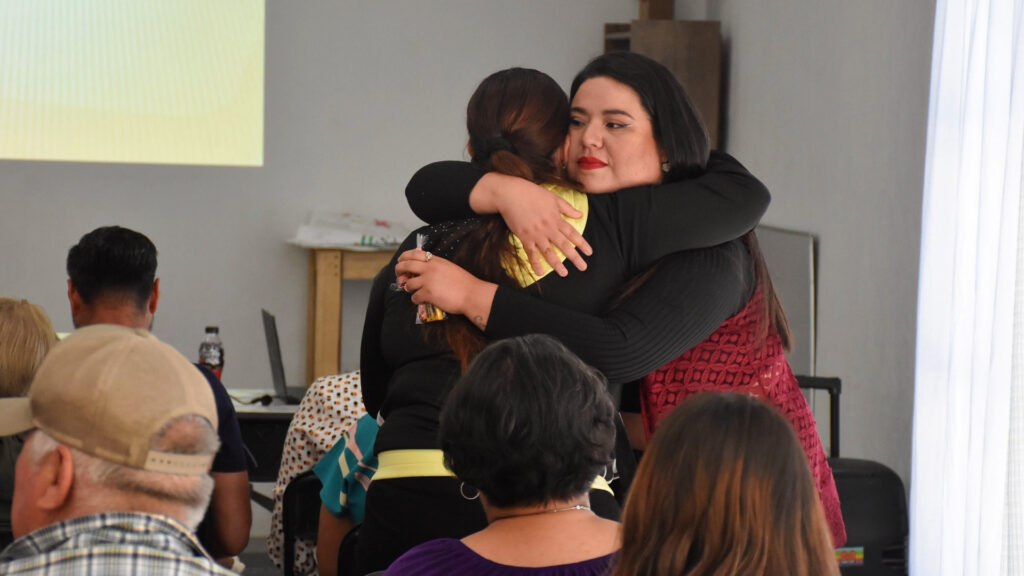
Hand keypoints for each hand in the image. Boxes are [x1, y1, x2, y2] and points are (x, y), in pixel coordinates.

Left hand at [395, 250, 497, 323]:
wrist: (472, 294)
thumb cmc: (465, 283)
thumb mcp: (450, 267)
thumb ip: (437, 266)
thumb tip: (427, 267)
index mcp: (436, 261)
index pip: (415, 254)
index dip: (404, 257)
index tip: (401, 260)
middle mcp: (429, 268)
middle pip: (406, 265)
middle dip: (399, 270)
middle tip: (399, 275)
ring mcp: (427, 281)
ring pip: (408, 284)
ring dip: (408, 288)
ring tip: (412, 290)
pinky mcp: (428, 294)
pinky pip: (414, 297)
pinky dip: (416, 300)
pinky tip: (421, 300)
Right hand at [474, 173, 592, 276]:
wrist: (511, 194)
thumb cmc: (532, 193)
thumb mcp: (553, 198)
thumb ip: (567, 208)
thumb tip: (580, 214)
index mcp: (556, 219)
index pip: (572, 233)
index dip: (582, 244)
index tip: (589, 253)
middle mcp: (548, 228)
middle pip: (564, 245)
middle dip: (574, 257)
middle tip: (583, 267)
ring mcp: (536, 234)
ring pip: (549, 252)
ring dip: (557, 264)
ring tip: (564, 274)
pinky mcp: (524, 237)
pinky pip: (531, 253)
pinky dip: (535, 263)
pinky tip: (539, 273)